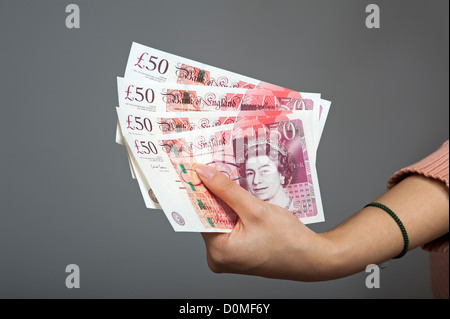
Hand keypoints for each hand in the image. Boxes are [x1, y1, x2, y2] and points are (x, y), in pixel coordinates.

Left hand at [193, 164, 332, 280]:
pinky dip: (234, 214)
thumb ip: (226, 189)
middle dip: (216, 195)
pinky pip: (228, 228)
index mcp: (218, 251)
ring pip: (219, 221)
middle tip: (220, 172)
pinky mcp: (235, 255)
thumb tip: (202, 173)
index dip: (200, 190)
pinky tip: (245, 204)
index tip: (198, 170)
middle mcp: (217, 258)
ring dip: (227, 204)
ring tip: (238, 189)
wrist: (311, 259)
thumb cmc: (288, 240)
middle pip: (209, 217)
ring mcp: (226, 258)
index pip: (200, 214)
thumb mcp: (255, 209)